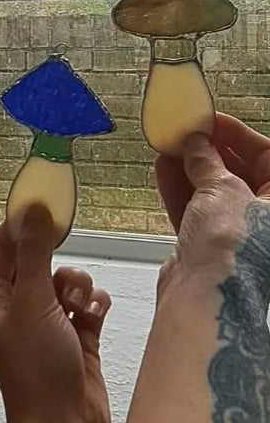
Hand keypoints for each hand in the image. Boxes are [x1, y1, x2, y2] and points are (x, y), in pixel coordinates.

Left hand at [0, 207, 111, 422]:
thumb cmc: (37, 364)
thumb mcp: (33, 300)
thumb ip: (35, 250)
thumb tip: (34, 205)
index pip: (1, 247)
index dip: (22, 226)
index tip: (46, 206)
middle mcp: (14, 306)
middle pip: (37, 260)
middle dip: (55, 260)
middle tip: (63, 265)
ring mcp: (45, 322)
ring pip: (65, 279)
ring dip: (77, 284)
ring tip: (79, 304)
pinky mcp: (74, 335)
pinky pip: (85, 302)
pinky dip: (92, 304)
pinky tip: (95, 316)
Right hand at [155, 114, 269, 296]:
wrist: (209, 301)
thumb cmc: (235, 248)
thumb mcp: (223, 187)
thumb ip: (207, 160)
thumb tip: (197, 142)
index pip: (267, 157)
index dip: (237, 135)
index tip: (210, 121)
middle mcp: (268, 224)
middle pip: (241, 174)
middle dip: (210, 152)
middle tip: (186, 134)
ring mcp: (240, 238)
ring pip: (214, 194)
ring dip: (190, 169)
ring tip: (168, 147)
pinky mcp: (212, 251)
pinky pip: (197, 213)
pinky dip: (180, 192)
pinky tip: (162, 170)